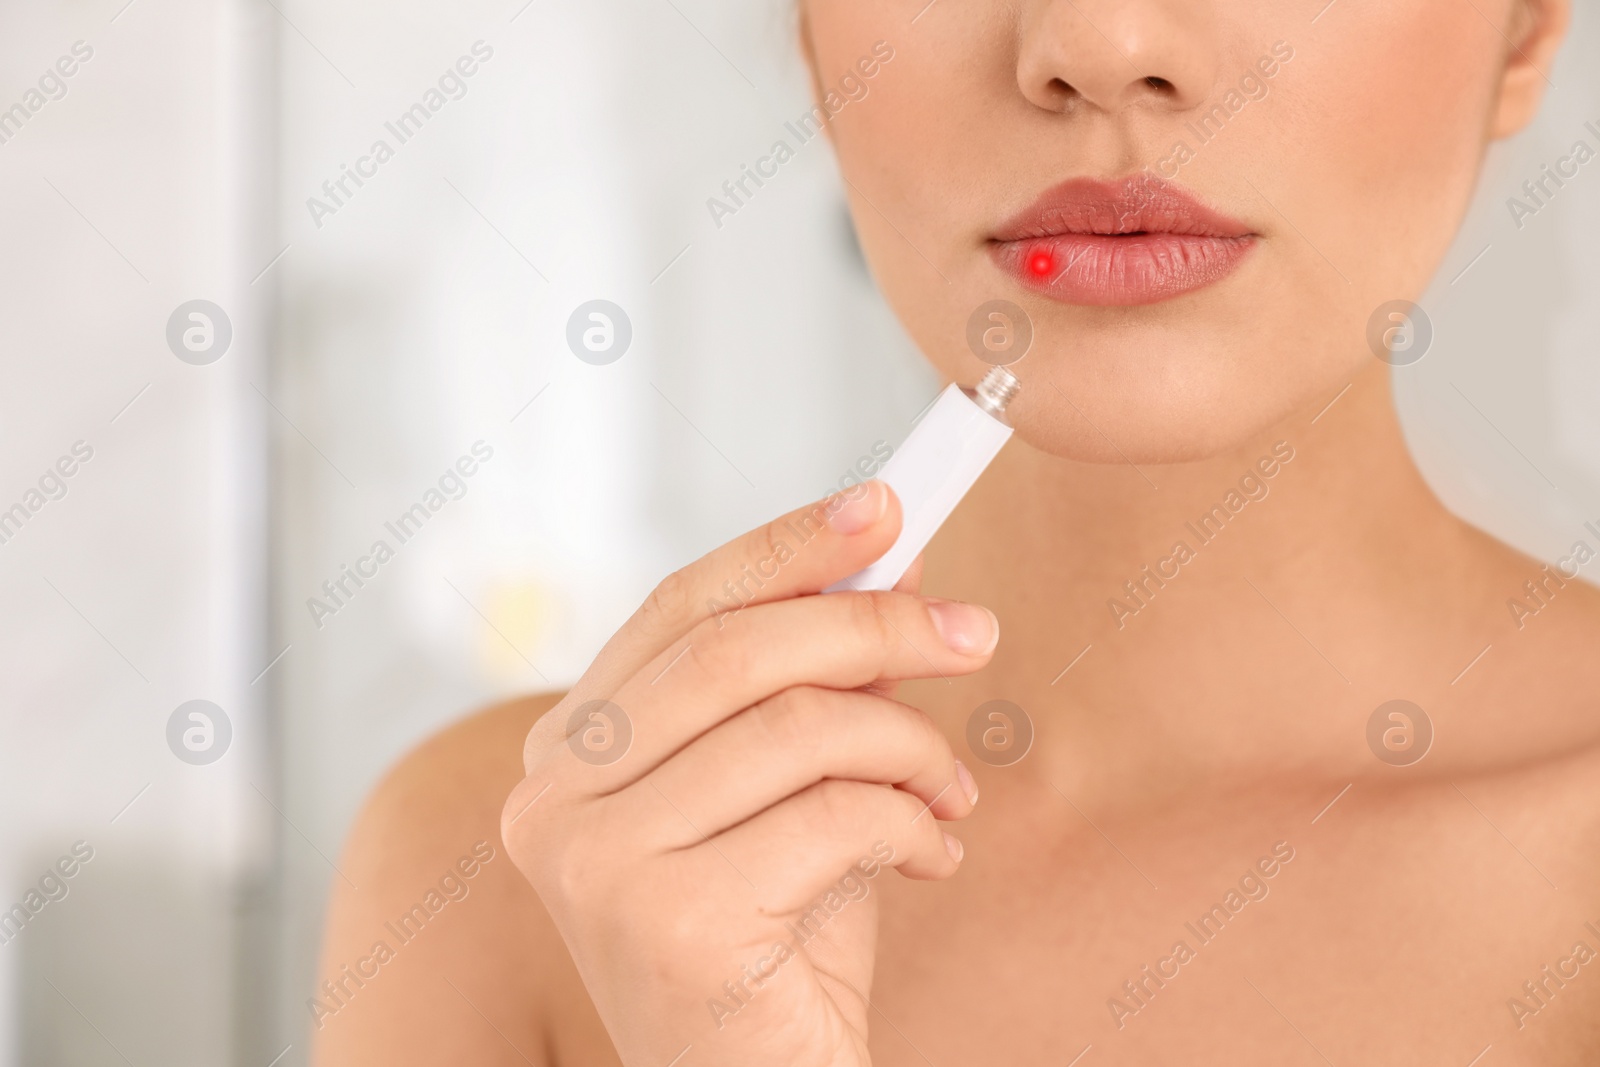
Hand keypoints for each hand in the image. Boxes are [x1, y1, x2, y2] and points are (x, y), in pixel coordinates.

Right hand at [502, 480, 993, 1066]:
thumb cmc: (776, 941)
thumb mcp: (790, 790)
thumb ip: (812, 686)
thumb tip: (890, 564)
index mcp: (567, 754)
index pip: (678, 609)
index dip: (785, 548)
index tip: (885, 508)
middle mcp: (554, 802)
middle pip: (735, 653)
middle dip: (874, 625)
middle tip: (972, 631)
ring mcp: (597, 865)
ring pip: (796, 727)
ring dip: (909, 743)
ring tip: (954, 787)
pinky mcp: (668, 925)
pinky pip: (835, 813)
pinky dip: (912, 820)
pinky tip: (931, 857)